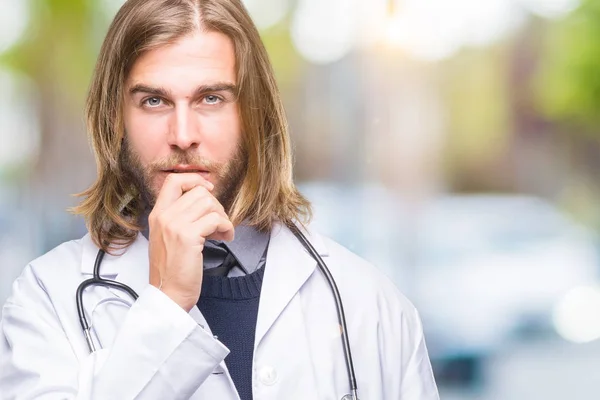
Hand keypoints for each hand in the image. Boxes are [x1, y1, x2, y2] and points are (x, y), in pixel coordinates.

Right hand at [147, 173, 234, 311]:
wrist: (168, 294)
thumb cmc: (172, 270)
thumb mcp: (168, 237)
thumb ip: (180, 218)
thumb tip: (206, 200)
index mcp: (157, 214)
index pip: (174, 180)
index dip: (195, 179)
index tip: (209, 191)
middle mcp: (164, 216)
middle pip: (198, 191)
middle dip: (216, 205)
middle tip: (218, 223)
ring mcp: (174, 225)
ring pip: (209, 203)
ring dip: (222, 216)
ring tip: (222, 232)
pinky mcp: (188, 237)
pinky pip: (216, 219)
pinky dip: (226, 227)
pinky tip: (225, 238)